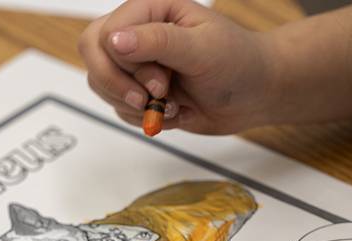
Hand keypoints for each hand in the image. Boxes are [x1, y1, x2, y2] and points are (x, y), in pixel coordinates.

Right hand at [78, 0, 275, 133]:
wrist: (256, 94)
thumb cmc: (238, 62)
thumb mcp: (202, 48)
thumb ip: (158, 41)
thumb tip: (114, 40)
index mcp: (151, 9)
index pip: (105, 35)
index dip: (125, 65)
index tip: (160, 82)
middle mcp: (139, 32)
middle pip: (94, 58)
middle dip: (121, 87)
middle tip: (154, 97)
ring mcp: (137, 63)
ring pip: (103, 86)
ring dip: (136, 106)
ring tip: (173, 105)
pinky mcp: (140, 90)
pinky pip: (120, 109)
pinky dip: (145, 118)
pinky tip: (174, 112)